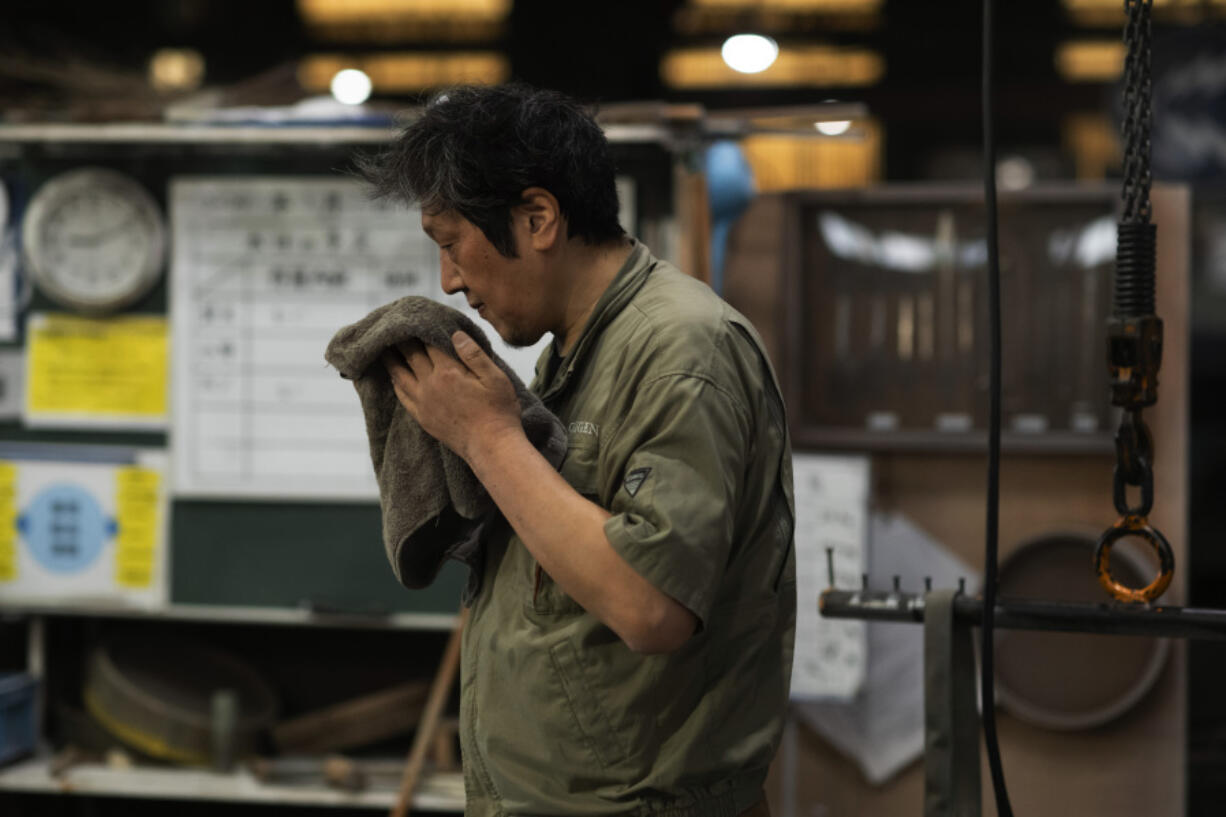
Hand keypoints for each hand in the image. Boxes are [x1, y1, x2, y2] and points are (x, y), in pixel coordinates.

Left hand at [382, 331, 522, 462]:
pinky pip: (402, 396)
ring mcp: (424, 403)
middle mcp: (431, 385)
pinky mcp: (423, 418)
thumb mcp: (495, 378)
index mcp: (449, 371)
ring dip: (391, 359)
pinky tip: (394, 377)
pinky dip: (395, 383)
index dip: (420, 328)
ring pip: (400, 375)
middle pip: (410, 355)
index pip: (428, 342)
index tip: (413, 318)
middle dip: (401, 339)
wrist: (492, 447)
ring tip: (384, 348)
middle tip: (392, 326)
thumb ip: (474, 354)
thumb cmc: (499, 411)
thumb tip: (454, 334)